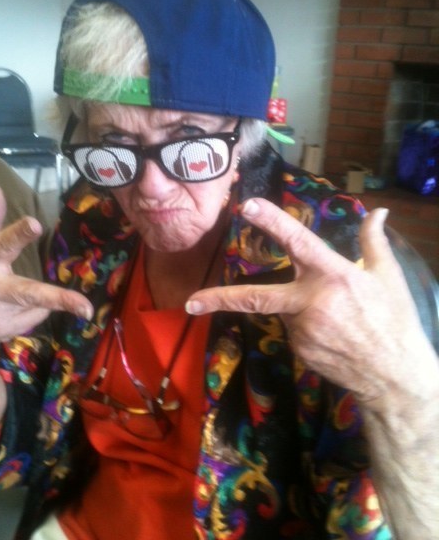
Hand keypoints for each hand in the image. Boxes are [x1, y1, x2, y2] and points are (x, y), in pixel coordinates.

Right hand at [0, 183, 92, 347]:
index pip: (1, 245)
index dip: (18, 235)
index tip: (35, 223)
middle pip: (26, 292)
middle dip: (58, 299)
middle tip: (85, 307)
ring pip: (39, 304)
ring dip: (44, 300)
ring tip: (40, 303)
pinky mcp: (3, 332)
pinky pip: (35, 316)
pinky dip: (32, 312)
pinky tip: (10, 312)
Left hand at [186, 197, 437, 406]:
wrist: (395, 377)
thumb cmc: (395, 320)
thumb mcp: (389, 277)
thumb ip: (374, 242)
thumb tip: (377, 212)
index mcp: (334, 276)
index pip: (298, 242)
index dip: (272, 222)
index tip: (246, 207)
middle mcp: (311, 302)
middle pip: (256, 296)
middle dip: (218, 299)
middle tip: (190, 302)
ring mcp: (301, 330)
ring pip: (284, 309)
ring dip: (298, 307)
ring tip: (338, 320)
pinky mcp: (298, 350)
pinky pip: (293, 329)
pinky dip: (305, 326)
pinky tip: (332, 336)